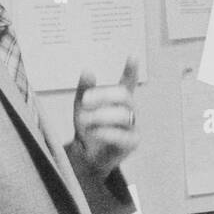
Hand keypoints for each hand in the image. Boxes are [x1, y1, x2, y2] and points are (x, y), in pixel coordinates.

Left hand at [73, 57, 139, 178]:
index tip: (132, 56)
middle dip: (103, 96)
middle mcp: (129, 111)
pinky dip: (105, 132)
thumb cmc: (88, 129)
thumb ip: (84, 90)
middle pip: (124, 96)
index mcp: (119, 100)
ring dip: (100, 116)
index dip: (131, 70)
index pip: (128, 83)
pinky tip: (94, 132)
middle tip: (85, 101)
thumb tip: (87, 71)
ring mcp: (133, 126)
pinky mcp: (132, 142)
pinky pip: (122, 135)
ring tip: (85, 121)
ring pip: (122, 115)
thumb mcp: (81, 108)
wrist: (87, 156)